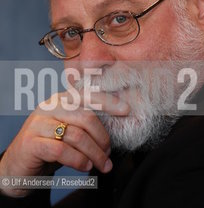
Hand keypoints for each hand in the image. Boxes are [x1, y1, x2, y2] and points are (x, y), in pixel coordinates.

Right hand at [0, 91, 128, 196]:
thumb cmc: (49, 146)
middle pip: (86, 117)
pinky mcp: (31, 141)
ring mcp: (39, 122)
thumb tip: (116, 125)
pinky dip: (78, 160)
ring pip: (76, 135)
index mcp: (61, 99)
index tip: (126, 110)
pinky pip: (61, 150)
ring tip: (101, 164)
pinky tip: (85, 167)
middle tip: (108, 154)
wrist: (18, 165)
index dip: (108, 101)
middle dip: (102, 138)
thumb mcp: (69, 130)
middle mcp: (50, 106)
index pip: (88, 95)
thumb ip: (85, 124)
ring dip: (94, 153)